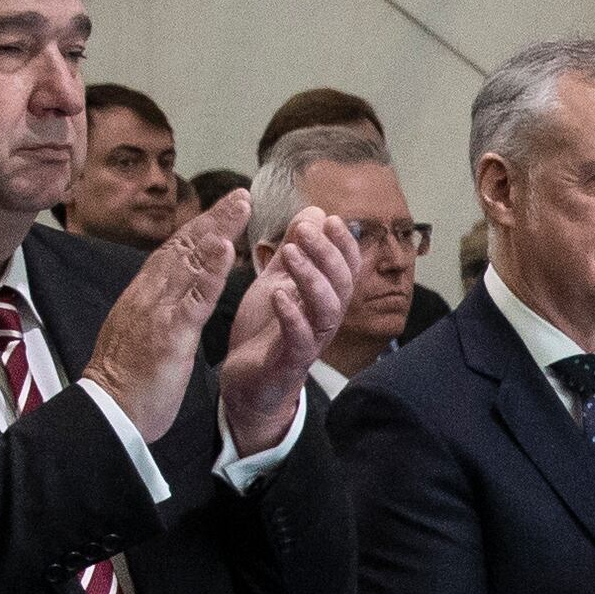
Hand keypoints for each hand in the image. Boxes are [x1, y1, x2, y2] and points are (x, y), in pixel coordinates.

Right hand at [83, 191, 252, 444]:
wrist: (108, 412)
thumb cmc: (125, 380)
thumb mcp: (140, 334)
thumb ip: (155, 310)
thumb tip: (168, 295)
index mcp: (143, 297)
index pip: (174, 253)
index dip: (200, 228)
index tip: (223, 208)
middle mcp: (148, 295)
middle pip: (183, 246)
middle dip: (213, 218)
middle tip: (241, 194)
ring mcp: (158, 312)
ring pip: (189, 262)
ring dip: (217, 230)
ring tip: (240, 205)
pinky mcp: (170, 334)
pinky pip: (194, 297)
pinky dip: (210, 270)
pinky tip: (225, 247)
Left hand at [216, 206, 357, 452]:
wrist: (247, 381)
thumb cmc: (266, 330)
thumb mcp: (277, 280)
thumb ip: (294, 250)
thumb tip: (315, 212)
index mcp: (325, 297)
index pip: (347, 267)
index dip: (344, 243)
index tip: (330, 218)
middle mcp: (325, 318)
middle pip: (342, 283)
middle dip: (327, 252)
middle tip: (304, 229)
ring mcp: (311, 340)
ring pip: (326, 308)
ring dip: (311, 277)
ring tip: (290, 253)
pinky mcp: (291, 360)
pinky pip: (300, 338)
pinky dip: (292, 315)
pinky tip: (278, 294)